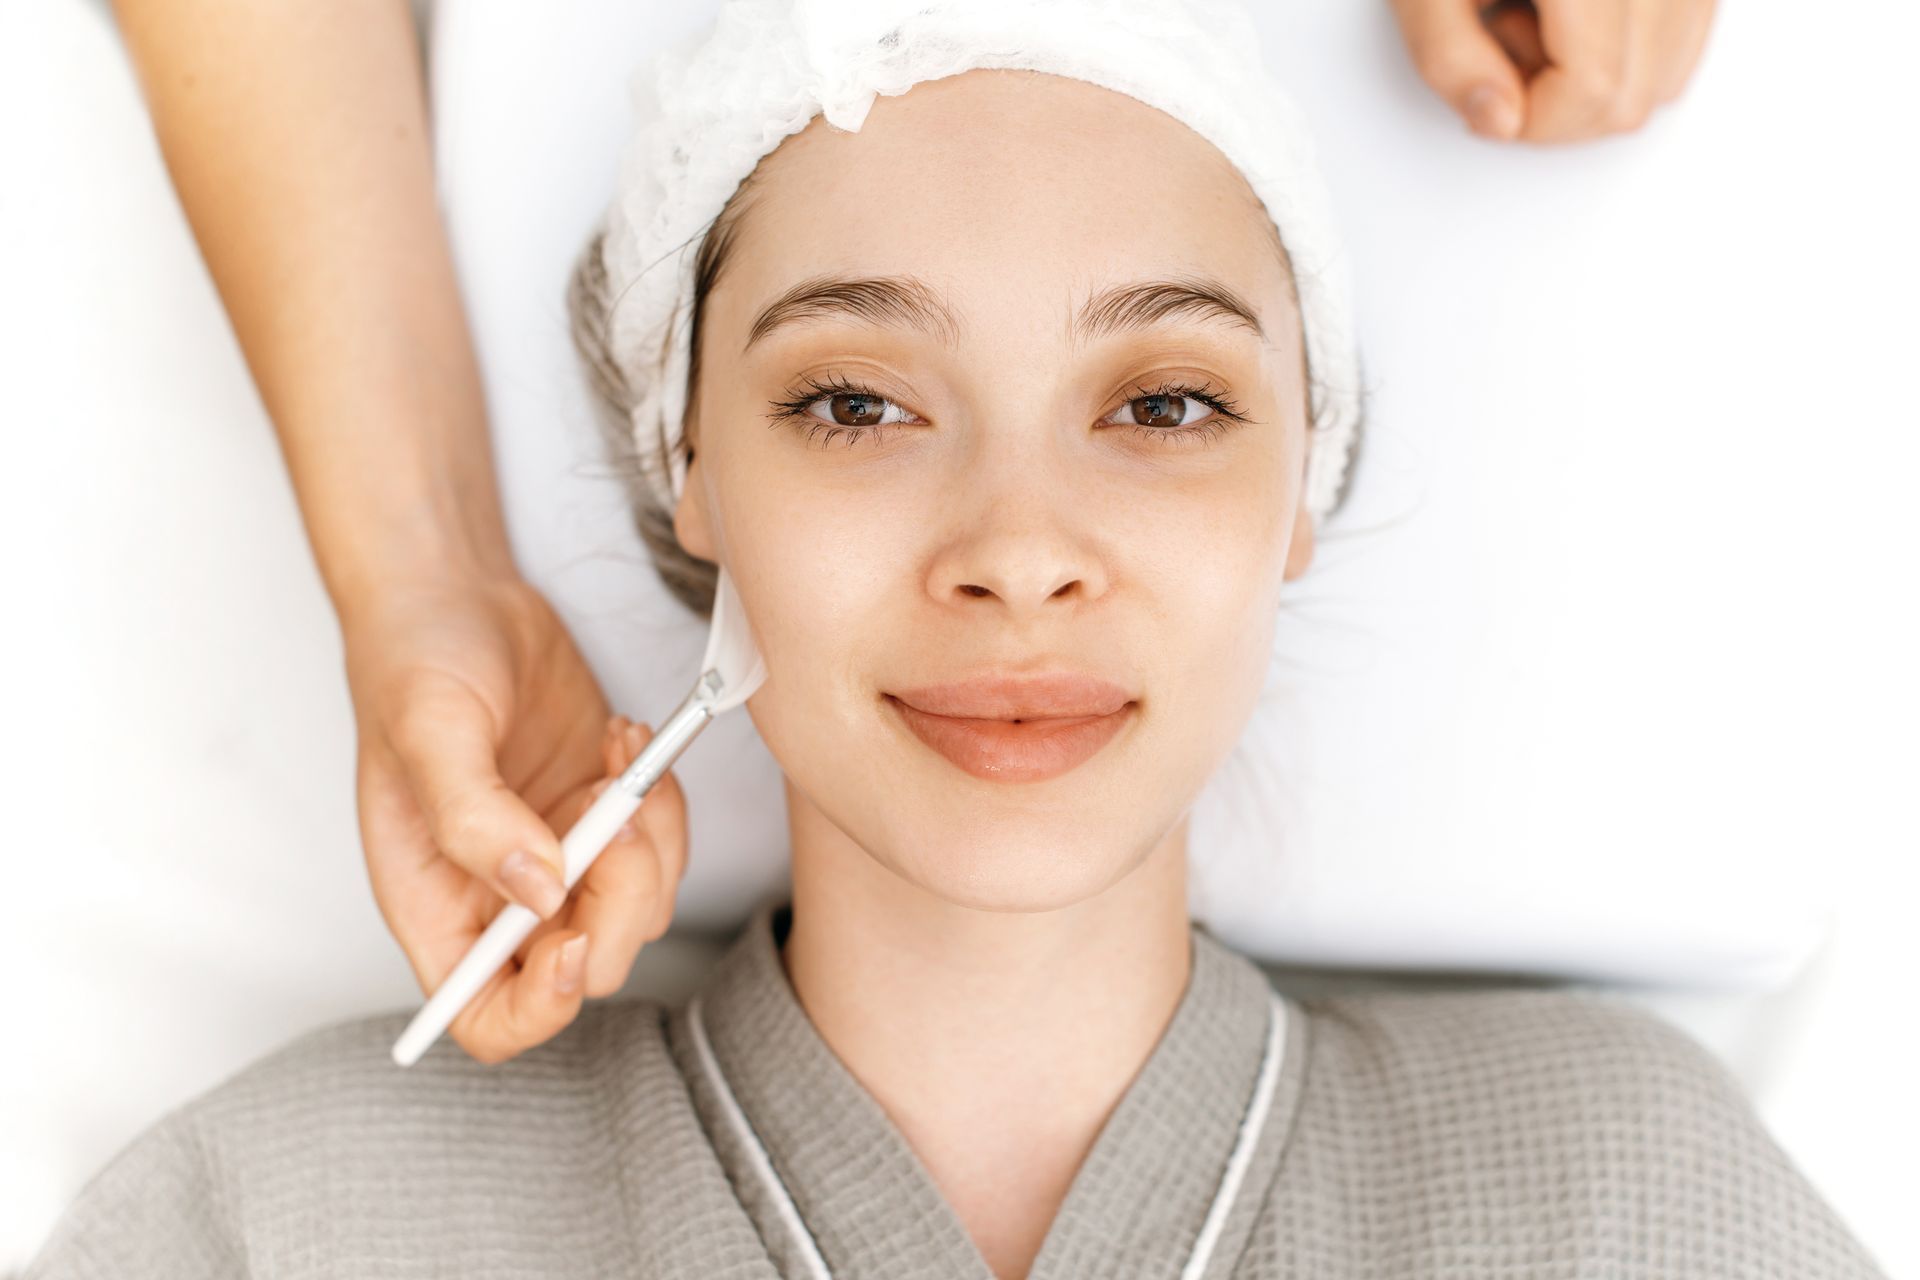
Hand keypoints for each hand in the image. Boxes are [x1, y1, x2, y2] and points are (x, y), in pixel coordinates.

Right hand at [343, 573, 685, 1062]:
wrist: (459, 594)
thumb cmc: (414, 659)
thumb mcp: (428, 731)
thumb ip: (474, 820)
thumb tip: (540, 892)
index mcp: (436, 906)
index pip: (487, 1018)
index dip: (537, 1009)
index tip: (568, 939)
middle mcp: (500, 900)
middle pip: (588, 966)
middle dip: (619, 896)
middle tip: (612, 808)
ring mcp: (560, 860)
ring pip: (642, 908)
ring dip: (650, 840)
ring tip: (615, 755)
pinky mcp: (604, 817)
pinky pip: (663, 847)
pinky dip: (663, 801)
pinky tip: (625, 740)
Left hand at [1388, 0, 1718, 142]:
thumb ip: (1450, 60)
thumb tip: (1500, 122)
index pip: (1596, 90)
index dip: (1533, 119)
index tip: (1487, 92)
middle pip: (1639, 94)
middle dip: (1561, 101)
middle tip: (1503, 41)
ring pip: (1670, 69)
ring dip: (1598, 71)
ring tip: (1535, 11)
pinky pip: (1685, 27)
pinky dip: (1631, 42)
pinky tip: (1572, 5)